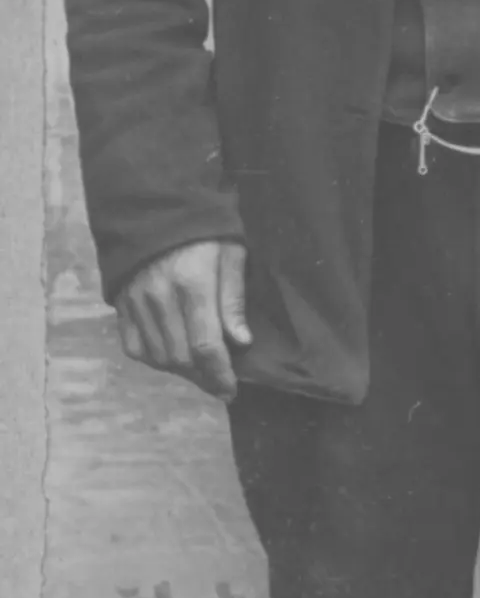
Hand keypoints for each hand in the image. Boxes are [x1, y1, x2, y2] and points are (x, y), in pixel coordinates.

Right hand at [116, 239, 250, 400]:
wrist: (155, 208)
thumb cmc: (204, 230)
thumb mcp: (230, 254)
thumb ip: (233, 299)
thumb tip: (240, 342)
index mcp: (192, 285)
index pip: (205, 345)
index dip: (219, 374)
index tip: (231, 390)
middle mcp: (160, 298)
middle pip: (179, 357)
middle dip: (203, 377)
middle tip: (219, 382)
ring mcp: (136, 303)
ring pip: (157, 356)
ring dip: (180, 371)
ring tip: (200, 370)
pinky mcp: (121, 304)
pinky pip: (134, 346)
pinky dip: (153, 359)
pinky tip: (171, 358)